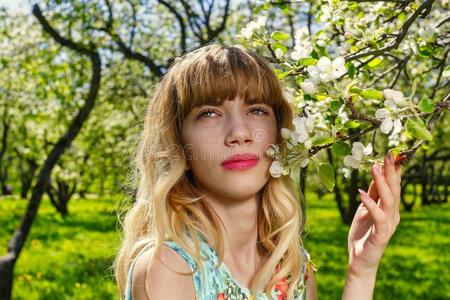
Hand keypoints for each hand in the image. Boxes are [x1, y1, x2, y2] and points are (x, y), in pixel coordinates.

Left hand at [347, 152, 400, 277]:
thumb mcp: (365, 209)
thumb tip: (376, 174)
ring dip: (382, 183)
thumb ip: (372, 194)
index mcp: (389, 208)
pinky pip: (378, 217)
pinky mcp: (381, 235)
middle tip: (388, 155)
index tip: (392, 153)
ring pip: (389, 201)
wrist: (360, 260)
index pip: (394, 186)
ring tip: (375, 168)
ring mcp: (388, 225)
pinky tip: (361, 194)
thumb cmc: (363, 233)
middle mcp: (392, 215)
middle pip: (394, 190)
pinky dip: (370, 204)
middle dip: (391, 172)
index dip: (394, 170)